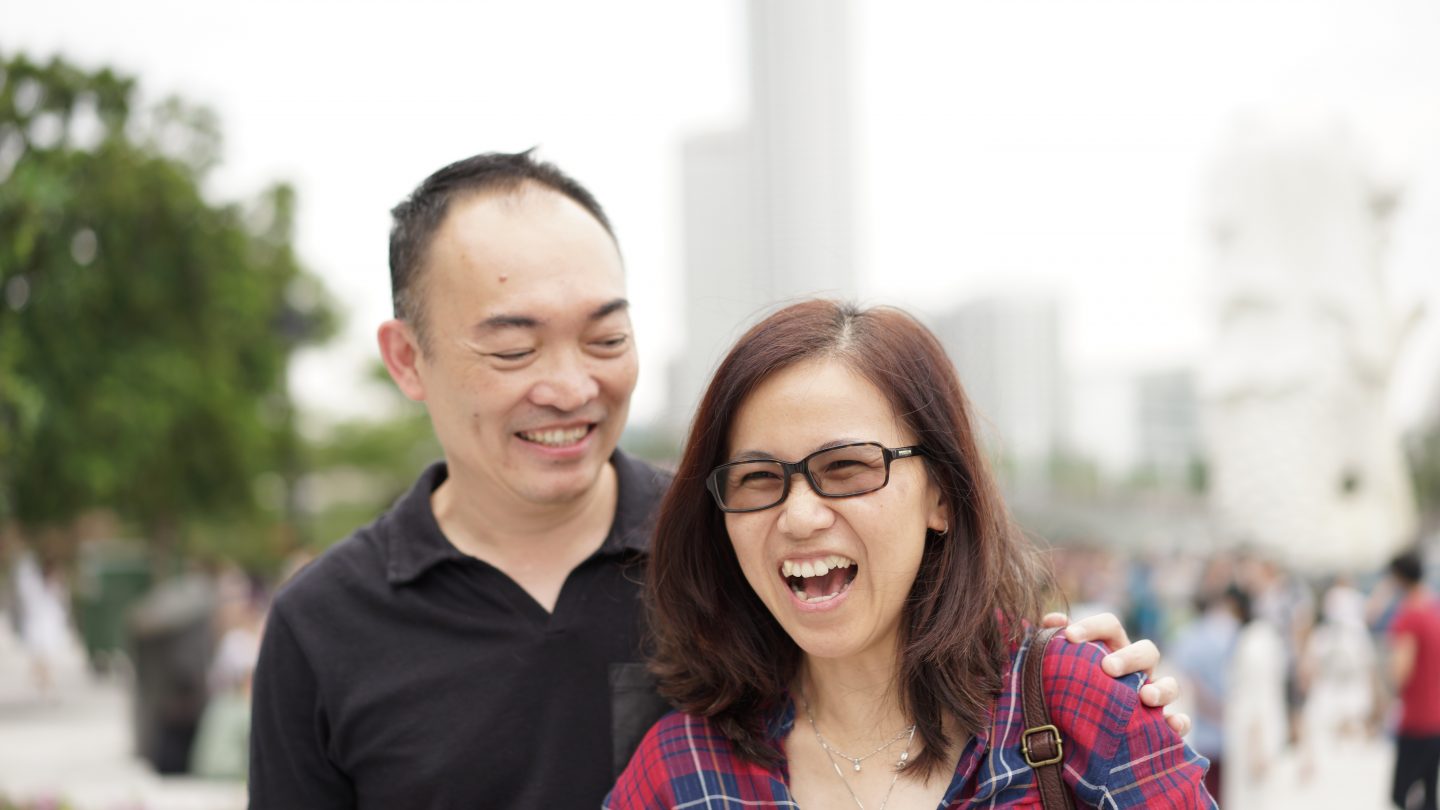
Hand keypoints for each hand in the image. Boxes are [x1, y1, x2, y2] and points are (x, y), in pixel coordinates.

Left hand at [1042, 611, 1191, 736]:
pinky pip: (1179, 721)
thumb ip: (1054, 641)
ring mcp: (1153, 695)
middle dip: (1129, 657)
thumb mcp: (1063, 666)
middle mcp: (1137, 669)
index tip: (1069, 637)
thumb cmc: (1074, 689)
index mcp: (1112, 648)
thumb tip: (1051, 619)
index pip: (1110, 625)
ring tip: (1145, 697)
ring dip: (1162, 689)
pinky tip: (1170, 725)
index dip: (1092, 626)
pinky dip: (1179, 722)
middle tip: (1107, 668)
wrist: (1086, 733)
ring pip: (1170, 684)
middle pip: (1146, 650)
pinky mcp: (1161, 723)